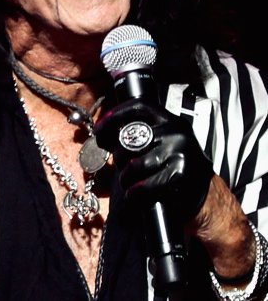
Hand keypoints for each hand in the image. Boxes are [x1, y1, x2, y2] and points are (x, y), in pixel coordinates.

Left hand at [94, 99, 213, 223]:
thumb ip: (135, 135)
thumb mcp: (157, 144)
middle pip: (129, 140)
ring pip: (134, 164)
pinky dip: (135, 193)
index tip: (98, 130)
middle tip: (122, 169)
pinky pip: (145, 184)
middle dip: (118, 157)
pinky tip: (135, 195)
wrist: (203, 195)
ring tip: (129, 184)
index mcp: (170, 120)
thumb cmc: (171, 167)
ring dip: (126, 178)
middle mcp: (177, 132)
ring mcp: (180, 152)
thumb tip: (102, 134)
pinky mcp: (181, 174)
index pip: (138, 107)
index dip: (114, 116)